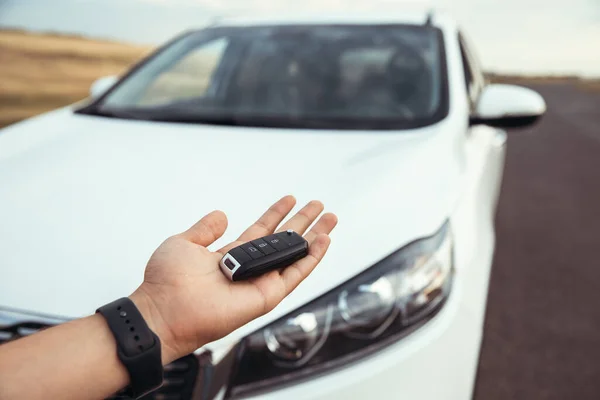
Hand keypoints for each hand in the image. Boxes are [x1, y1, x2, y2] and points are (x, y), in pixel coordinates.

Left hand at [130, 196, 336, 363]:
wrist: (164, 310)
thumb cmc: (167, 282)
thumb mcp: (184, 243)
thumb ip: (205, 229)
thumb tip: (221, 215)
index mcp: (230, 256)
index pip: (261, 231)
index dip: (276, 214)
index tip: (290, 199)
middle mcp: (248, 269)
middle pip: (283, 241)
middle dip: (302, 222)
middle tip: (319, 206)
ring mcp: (260, 282)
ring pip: (295, 256)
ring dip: (315, 237)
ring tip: (330, 219)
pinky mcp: (266, 296)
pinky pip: (295, 275)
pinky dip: (312, 258)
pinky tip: (324, 241)